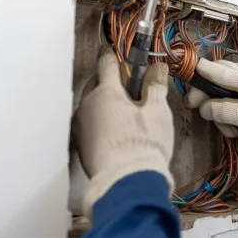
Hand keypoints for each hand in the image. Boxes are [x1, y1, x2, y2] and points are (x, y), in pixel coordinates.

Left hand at [73, 54, 173, 218]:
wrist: (127, 184)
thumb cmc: (144, 143)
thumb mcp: (157, 112)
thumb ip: (155, 86)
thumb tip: (157, 66)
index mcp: (105, 92)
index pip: (107, 62)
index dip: (115, 55)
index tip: (120, 52)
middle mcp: (86, 105)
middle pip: (96, 84)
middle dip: (110, 82)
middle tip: (130, 90)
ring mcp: (79, 127)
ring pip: (91, 105)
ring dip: (104, 104)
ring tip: (124, 115)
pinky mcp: (79, 146)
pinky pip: (89, 125)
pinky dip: (100, 123)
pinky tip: (114, 133)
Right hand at [184, 59, 237, 176]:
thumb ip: (221, 109)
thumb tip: (204, 106)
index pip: (218, 70)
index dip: (199, 75)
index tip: (184, 79)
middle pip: (223, 81)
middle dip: (211, 99)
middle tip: (200, 112)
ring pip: (231, 95)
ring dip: (225, 113)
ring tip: (232, 132)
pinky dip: (237, 116)